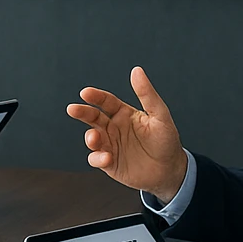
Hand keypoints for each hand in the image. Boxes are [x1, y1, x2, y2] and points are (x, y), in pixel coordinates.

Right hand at [66, 66, 185, 201]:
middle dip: (82, 112)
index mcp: (124, 113)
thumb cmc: (166, 141)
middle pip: (93, 117)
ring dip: (90, 137)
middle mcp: (114, 128)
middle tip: (73, 109)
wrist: (170, 171)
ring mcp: (110, 145)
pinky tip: (107, 158)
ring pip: (92, 138)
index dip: (95, 96)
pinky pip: (96, 158)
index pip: (106, 101)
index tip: (85, 93)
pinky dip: (97, 157)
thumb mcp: (160, 115)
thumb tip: (137, 71)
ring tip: (94, 138)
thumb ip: (147, 94)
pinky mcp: (109, 163)